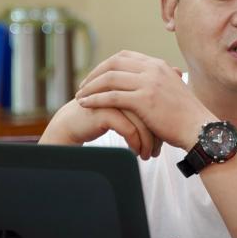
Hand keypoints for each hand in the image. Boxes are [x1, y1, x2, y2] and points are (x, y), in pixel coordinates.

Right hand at [39, 99, 161, 159]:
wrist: (72, 123)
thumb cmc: (103, 115)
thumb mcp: (126, 107)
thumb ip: (144, 102)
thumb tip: (164, 106)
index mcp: (131, 82)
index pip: (157, 101)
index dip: (162, 122)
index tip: (164, 140)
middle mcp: (124, 87)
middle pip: (152, 110)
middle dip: (157, 134)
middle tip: (157, 151)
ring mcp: (114, 97)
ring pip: (142, 121)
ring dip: (147, 142)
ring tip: (148, 156)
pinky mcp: (104, 110)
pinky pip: (129, 129)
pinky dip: (135, 144)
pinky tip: (136, 153)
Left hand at [74, 51, 214, 148]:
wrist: (200, 129)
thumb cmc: (186, 116)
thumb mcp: (172, 90)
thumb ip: (157, 83)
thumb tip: (144, 85)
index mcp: (158, 65)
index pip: (124, 56)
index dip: (106, 65)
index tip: (96, 77)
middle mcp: (153, 69)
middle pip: (113, 63)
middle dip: (94, 74)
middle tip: (82, 86)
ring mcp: (148, 83)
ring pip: (109, 78)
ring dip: (90, 87)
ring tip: (79, 97)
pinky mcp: (144, 100)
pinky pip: (111, 96)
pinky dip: (95, 99)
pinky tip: (85, 105)